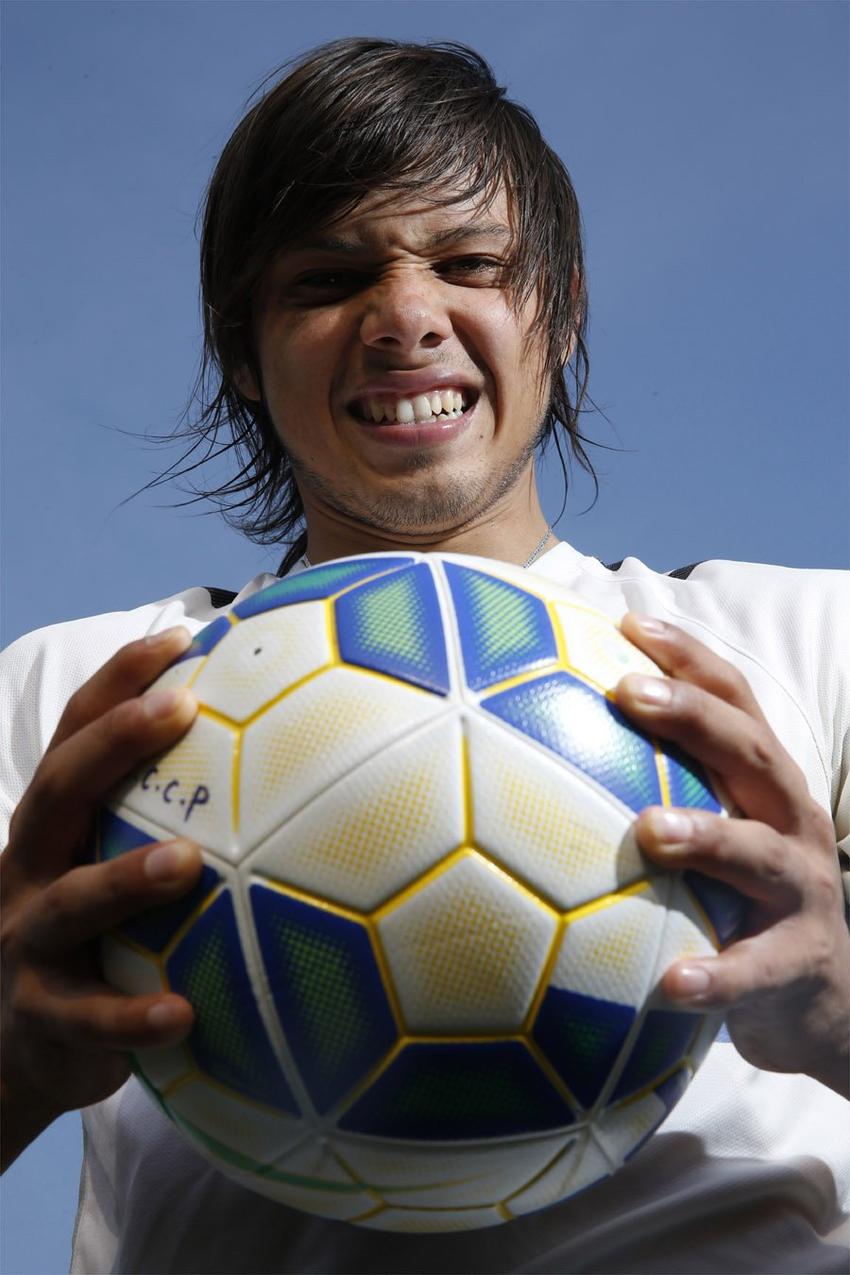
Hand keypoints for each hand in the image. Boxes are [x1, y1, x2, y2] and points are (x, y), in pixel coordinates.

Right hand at [1, 628, 202, 1169]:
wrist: (13, 1047)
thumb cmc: (91, 938)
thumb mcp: (108, 868)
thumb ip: (169, 820)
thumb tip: (285, 762)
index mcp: (53, 826)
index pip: (75, 736)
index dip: (118, 681)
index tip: (180, 636)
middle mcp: (28, 870)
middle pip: (57, 792)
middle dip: (112, 743)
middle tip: (180, 709)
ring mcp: (26, 943)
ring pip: (68, 902)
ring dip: (123, 879)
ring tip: (187, 862)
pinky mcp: (41, 1019)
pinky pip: (86, 1021)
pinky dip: (131, 1018)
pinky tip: (185, 1013)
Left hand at [615, 612, 848, 1097]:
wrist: (823, 999)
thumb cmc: (739, 898)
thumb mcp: (714, 833)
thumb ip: (656, 787)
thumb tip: (540, 743)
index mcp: (763, 783)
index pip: (735, 702)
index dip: (690, 657)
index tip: (629, 624)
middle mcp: (789, 822)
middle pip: (753, 752)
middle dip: (695, 716)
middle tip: (630, 692)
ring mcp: (801, 891)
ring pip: (760, 853)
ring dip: (708, 836)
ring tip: (650, 828)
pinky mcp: (797, 963)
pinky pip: (754, 970)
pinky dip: (716, 975)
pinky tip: (669, 981)